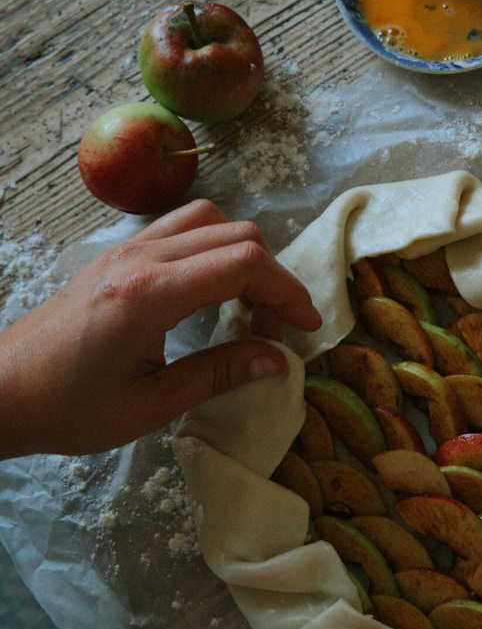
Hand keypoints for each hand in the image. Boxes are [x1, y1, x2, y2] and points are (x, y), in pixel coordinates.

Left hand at [0, 199, 321, 457]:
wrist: (2, 392)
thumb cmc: (69, 409)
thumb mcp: (150, 405)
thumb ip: (218, 375)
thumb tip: (276, 362)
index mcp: (148, 295)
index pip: (243, 263)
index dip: (287, 291)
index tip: (304, 328)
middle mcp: (139, 257)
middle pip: (235, 234)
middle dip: (271, 278)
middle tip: (273, 331)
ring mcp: (125, 249)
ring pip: (209, 219)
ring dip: (242, 256)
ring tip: (245, 308)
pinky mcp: (116, 254)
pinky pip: (180, 228)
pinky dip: (212, 249)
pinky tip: (209, 294)